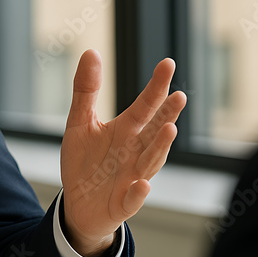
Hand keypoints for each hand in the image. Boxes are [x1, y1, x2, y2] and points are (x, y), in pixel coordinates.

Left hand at [59, 50, 185, 256]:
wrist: (78, 204)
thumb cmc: (85, 162)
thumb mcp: (79, 122)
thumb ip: (86, 90)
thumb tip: (91, 51)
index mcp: (126, 131)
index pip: (144, 106)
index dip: (156, 87)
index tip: (168, 63)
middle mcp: (135, 152)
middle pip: (154, 131)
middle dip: (167, 114)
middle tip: (179, 95)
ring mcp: (132, 178)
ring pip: (150, 162)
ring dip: (160, 147)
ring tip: (169, 128)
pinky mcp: (122, 203)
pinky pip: (132, 199)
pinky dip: (138, 192)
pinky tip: (142, 183)